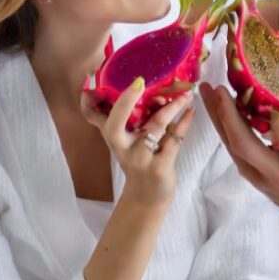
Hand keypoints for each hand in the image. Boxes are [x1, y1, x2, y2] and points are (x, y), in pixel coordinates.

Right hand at [81, 80, 194, 205]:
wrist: (147, 197)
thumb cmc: (138, 160)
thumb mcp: (127, 141)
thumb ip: (134, 118)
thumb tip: (154, 89)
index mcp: (112, 135)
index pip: (92, 116)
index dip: (88, 100)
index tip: (90, 82)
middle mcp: (121, 146)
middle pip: (115, 124)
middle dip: (125, 102)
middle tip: (140, 83)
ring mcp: (139, 157)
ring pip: (154, 126)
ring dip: (171, 107)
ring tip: (186, 94)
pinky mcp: (159, 166)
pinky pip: (174, 139)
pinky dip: (184, 123)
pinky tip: (191, 111)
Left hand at [199, 75, 278, 226]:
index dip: (278, 115)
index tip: (275, 95)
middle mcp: (278, 174)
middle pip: (244, 145)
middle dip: (227, 115)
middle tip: (218, 88)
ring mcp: (260, 179)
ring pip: (232, 147)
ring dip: (217, 118)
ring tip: (206, 91)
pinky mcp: (250, 177)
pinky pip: (233, 150)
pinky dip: (224, 128)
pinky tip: (216, 109)